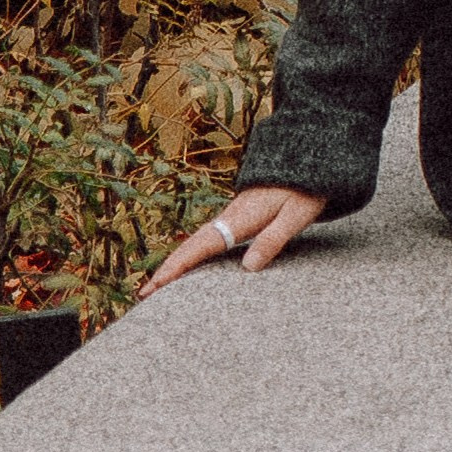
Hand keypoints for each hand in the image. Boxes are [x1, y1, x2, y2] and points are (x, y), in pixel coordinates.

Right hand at [135, 183, 327, 298]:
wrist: (307, 158)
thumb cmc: (304, 189)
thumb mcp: (296, 215)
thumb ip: (273, 239)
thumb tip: (248, 268)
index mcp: (240, 218)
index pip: (202, 245)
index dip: (179, 266)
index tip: (158, 283)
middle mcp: (229, 217)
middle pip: (191, 245)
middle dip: (167, 269)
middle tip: (144, 294)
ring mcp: (230, 217)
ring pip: (197, 242)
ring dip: (176, 263)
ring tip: (157, 286)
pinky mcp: (237, 218)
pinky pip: (208, 240)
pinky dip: (191, 255)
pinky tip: (189, 267)